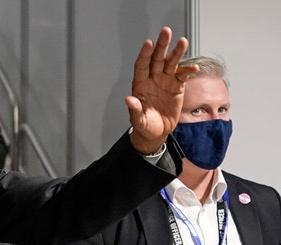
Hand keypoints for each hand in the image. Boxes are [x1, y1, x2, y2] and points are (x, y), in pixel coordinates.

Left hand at [127, 26, 198, 153]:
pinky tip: (193, 67)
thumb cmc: (144, 126)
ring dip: (177, 53)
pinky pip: (182, 75)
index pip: (142, 66)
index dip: (145, 54)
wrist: (157, 133)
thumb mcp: (138, 120)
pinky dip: (188, 71)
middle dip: (162, 45)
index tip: (148, 43)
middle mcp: (153, 79)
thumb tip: (129, 99)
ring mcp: (165, 82)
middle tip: (166, 32)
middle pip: (157, 59)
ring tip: (183, 41)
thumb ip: (135, 109)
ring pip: (171, 63)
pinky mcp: (177, 87)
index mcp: (140, 85)